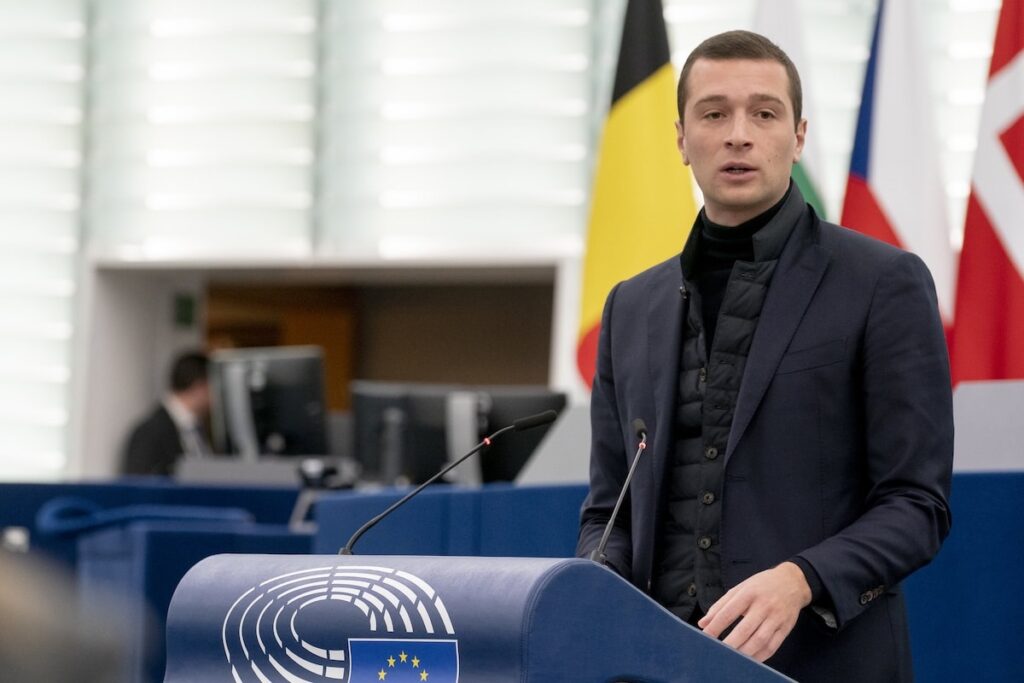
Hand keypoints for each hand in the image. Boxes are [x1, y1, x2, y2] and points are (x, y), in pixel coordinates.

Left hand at [697, 561, 811, 662]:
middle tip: (717, 653)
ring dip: (745, 652)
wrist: (792, 582)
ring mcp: (777, 617)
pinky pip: (772, 646)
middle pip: (745, 629)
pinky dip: (760, 656)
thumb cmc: (760, 586)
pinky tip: (748, 659)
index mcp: (749, 593)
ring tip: (732, 659)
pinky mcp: (786, 628)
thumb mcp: (739, 589)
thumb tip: (702, 624)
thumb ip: (720, 606)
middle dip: (730, 643)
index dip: (716, 626)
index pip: (729, 612)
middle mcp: (764, 605)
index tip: (705, 637)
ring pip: (760, 640)